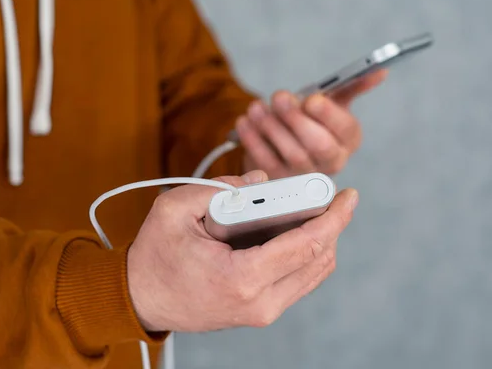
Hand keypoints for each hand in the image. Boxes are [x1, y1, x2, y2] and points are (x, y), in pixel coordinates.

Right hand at [127, 170, 358, 331]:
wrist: (141, 300)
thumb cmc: (156, 256)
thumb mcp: (174, 209)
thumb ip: (220, 187)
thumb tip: (261, 180)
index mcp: (242, 277)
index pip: (306, 245)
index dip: (334, 217)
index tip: (349, 195)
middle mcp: (260, 302)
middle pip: (319, 259)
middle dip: (333, 225)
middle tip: (332, 197)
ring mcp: (263, 312)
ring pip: (314, 273)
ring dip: (323, 240)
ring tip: (317, 211)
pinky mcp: (262, 311)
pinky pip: (300, 281)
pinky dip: (308, 254)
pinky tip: (301, 231)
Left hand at [236, 70, 387, 178]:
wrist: (284, 145)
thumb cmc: (311, 121)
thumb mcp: (332, 102)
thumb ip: (352, 85)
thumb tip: (379, 70)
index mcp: (348, 140)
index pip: (345, 130)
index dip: (329, 115)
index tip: (311, 100)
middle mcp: (330, 162)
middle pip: (319, 145)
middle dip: (297, 119)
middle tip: (280, 97)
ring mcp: (303, 175)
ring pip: (290, 153)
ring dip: (271, 127)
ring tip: (256, 107)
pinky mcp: (278, 180)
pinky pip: (265, 161)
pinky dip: (253, 139)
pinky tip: (246, 121)